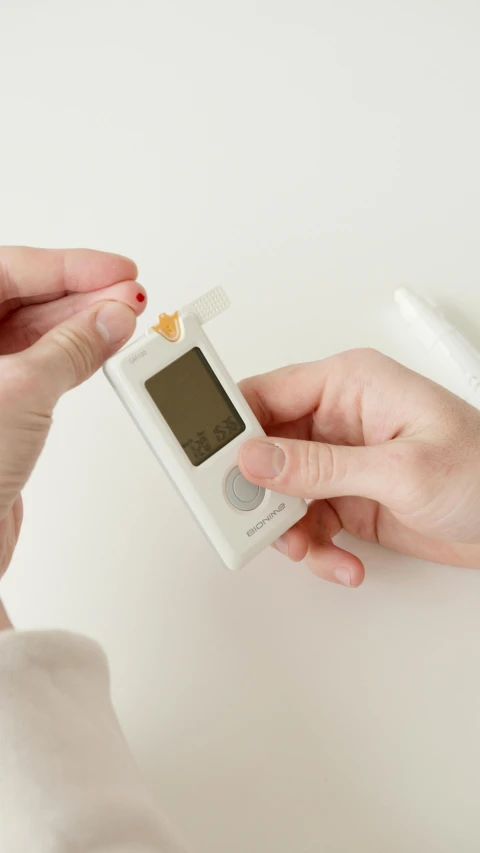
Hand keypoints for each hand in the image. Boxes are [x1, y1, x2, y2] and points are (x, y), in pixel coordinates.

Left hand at [0, 247, 146, 627]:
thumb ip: (73, 346)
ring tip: (126, 323)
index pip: (6, 270)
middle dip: (80, 295)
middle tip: (130, 298)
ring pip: (34, 333)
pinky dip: (74, 357)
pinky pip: (41, 366)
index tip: (115, 271)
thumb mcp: (23, 390)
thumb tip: (108, 319)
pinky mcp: (0, 410)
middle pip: (21, 299)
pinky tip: (102, 350)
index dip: (66, 265)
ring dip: (82, 326)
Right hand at [238, 349, 479, 586]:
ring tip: (310, 547)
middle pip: (264, 448)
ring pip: (281, 492)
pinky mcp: (349, 498)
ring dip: (288, 528)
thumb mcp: (401, 470)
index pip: (265, 393)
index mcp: (348, 385)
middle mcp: (338, 420)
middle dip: (255, 489)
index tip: (206, 460)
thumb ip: (322, 466)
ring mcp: (342, 461)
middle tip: (246, 518)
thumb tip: (257, 458)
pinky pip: (308, 522)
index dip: (229, 426)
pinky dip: (317, 548)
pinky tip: (343, 561)